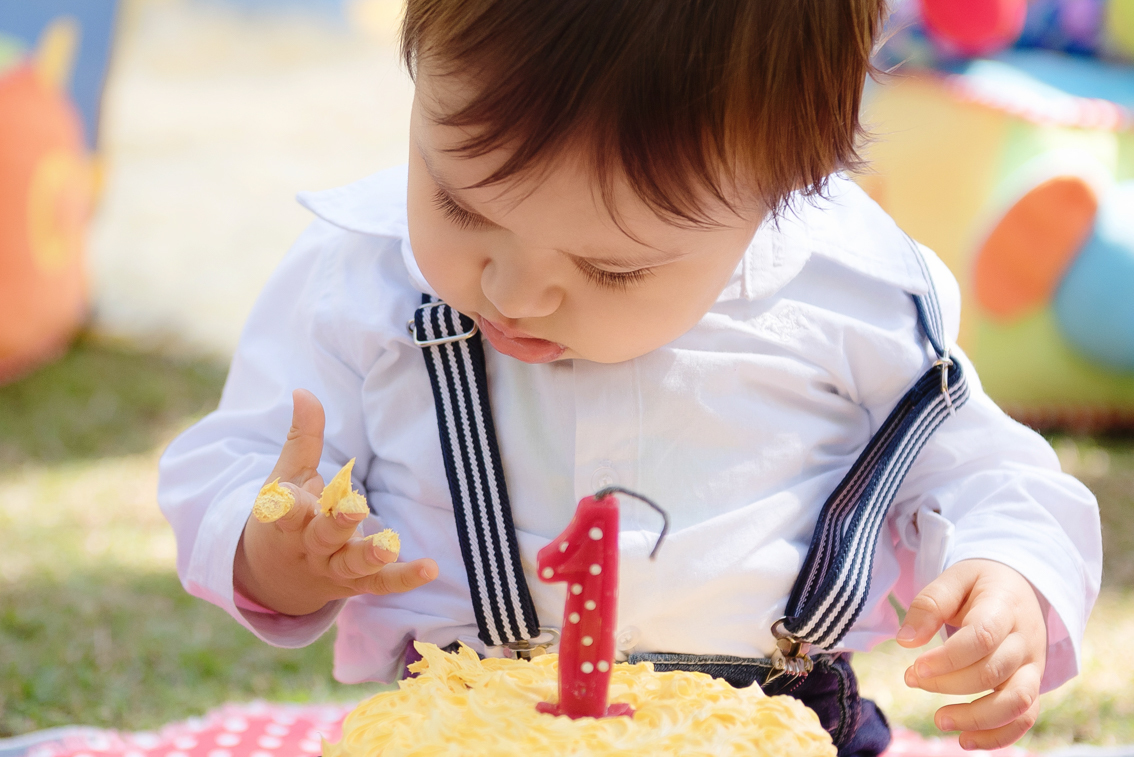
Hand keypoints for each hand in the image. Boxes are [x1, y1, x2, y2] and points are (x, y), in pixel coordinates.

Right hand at [233, 389, 437, 614]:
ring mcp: (332, 567)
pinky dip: (404, 578)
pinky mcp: (356, 583)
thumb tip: (304, 390)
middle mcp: (309, 546)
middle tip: (355, 508)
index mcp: (286, 520)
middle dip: (338, 522)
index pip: (283, 512)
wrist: (275, 577)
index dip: (284, 505)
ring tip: (390, 544)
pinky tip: (429, 568)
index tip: (282, 499)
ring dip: (370, 554)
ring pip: (351, 564)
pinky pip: (380, 584)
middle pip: (323, 536)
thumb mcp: (287, 477)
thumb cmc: (286, 517)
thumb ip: (302, 436)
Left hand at [897, 558, 1046, 749]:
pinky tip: (965, 740)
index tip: (915, 666)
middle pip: (993, 672)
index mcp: (1004, 607)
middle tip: (911, 679)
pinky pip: (1025, 718)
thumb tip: (905, 641)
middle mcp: (1025, 639)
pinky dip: (999, 736)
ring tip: (939, 720)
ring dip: (977, 718)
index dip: (948, 658)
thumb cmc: (979, 584)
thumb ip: (929, 605)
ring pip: (1017, 702)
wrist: (1019, 586)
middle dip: (948, 684)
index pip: (982, 637)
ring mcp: (1033, 665)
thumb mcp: (953, 579)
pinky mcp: (1032, 684)